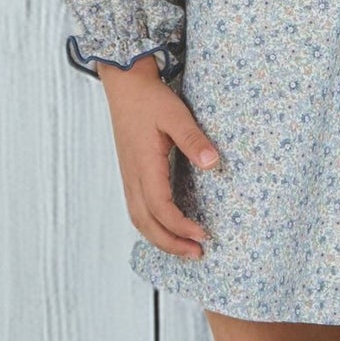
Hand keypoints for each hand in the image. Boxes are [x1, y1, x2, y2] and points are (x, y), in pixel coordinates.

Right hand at [98, 55, 219, 258]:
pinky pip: (138, 209)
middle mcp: (133, 177)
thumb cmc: (150, 99)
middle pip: (146, 224)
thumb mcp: (176, 115)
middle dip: (171, 244)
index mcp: (144, 166)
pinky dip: (152, 226)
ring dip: (160, 239)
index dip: (181, 227)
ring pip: (139, 220)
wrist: (125, 85)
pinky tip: (168, 229)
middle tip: (198, 254)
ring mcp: (129, 177)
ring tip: (185, 249)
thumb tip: (214, 165)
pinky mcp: (131, 174)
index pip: (161, 208)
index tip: (204, 235)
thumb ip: (194, 140)